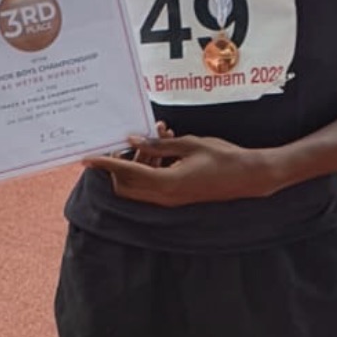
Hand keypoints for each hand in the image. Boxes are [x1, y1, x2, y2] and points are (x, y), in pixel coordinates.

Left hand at [81, 129, 272, 205]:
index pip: (126, 173)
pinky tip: (163, 147)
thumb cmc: (223, 157)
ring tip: (157, 136)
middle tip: (126, 142)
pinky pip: (152, 186)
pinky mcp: (176, 198)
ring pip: (139, 186)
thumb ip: (158, 144)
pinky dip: (150, 169)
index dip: (105, 163)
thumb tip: (133, 140)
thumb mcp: (189, 144)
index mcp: (167, 183)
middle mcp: (165, 197)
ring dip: (138, 163)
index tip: (88, 157)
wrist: (248, 176)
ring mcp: (171, 200)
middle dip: (119, 166)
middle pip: (125, 186)